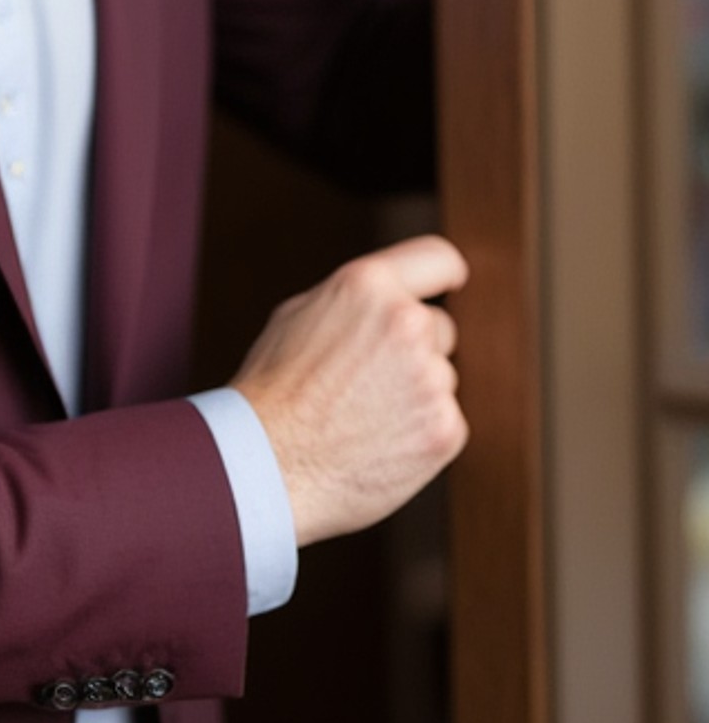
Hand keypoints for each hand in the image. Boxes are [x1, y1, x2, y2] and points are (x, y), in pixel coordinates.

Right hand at [232, 237, 468, 547]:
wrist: (268, 464)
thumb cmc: (273, 391)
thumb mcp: (298, 317)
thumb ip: (355, 302)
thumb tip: (390, 299)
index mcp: (367, 285)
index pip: (437, 257)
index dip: (446, 271)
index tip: (454, 280)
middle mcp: (407, 322)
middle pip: (438, 328)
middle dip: (413, 349)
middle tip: (364, 382)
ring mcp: (431, 377)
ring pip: (437, 379)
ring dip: (413, 394)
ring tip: (359, 418)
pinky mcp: (446, 428)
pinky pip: (443, 422)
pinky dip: (418, 434)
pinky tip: (375, 444)